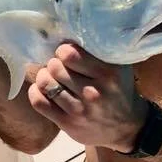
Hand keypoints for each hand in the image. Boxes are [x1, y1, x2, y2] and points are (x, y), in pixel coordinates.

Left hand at [28, 44, 148, 151]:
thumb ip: (99, 52)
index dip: (63, 51)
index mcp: (107, 74)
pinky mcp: (68, 123)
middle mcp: (93, 92)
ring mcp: (79, 110)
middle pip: (55, 67)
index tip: (66, 55)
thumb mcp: (118, 67)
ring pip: (45, 84)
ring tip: (51, 78)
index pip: (69, 54)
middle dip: (53, 64)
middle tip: (58, 67)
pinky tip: (44, 90)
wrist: (125, 128)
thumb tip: (68, 33)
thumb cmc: (118, 90)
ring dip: (44, 77)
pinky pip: (39, 102)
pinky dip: (35, 92)